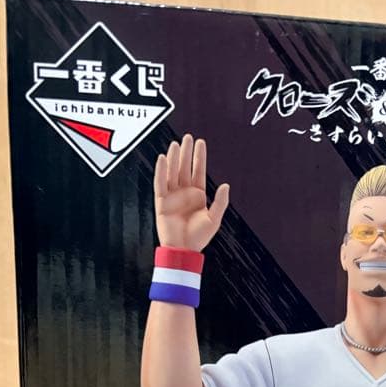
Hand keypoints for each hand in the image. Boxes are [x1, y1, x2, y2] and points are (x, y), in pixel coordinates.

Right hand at [153, 133, 228, 251]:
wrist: (184, 249)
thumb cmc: (199, 237)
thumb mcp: (214, 219)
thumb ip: (220, 202)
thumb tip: (225, 185)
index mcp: (197, 195)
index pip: (198, 171)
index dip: (199, 157)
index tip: (200, 142)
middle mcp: (184, 193)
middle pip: (184, 168)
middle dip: (186, 153)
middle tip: (187, 137)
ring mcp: (172, 196)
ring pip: (172, 172)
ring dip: (174, 158)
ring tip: (176, 144)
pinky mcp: (161, 202)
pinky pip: (160, 183)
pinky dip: (161, 171)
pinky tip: (163, 158)